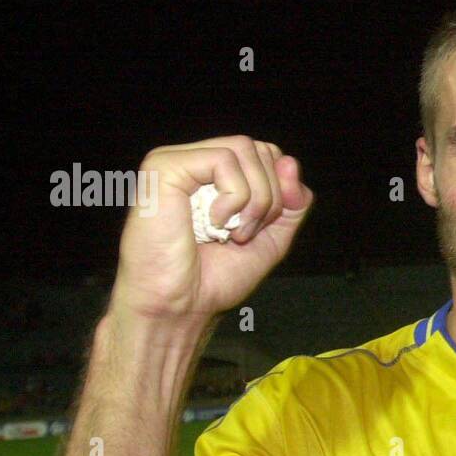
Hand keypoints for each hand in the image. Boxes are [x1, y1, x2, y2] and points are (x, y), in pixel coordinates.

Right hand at [109, 135, 313, 326]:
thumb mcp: (271, 239)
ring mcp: (176, 161)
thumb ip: (291, 204)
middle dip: (269, 198)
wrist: (180, 307)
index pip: (268, 155)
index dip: (280, 190)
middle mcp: (194, 162)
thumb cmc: (214, 279)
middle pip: (261, 149)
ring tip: (230, 232)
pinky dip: (233, 198)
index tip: (259, 229)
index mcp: (214, 177)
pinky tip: (213, 224)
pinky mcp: (163, 166)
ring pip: (246, 149)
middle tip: (243, 234)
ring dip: (255, 200)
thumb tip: (291, 162)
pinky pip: (223, 160)